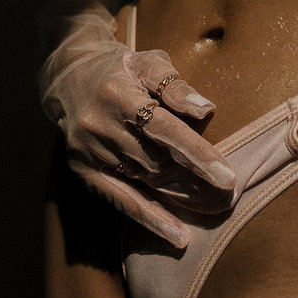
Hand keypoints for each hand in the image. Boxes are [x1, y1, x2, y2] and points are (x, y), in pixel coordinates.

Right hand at [40, 4, 236, 247]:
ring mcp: (87, 150)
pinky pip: (118, 199)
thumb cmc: (121, 69)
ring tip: (213, 210)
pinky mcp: (81, 168)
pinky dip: (148, 217)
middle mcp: (99, 124)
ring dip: (179, 197)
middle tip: (229, 199)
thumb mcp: (149, 62)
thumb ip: (176, 86)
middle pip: (156, 160)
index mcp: (118, 94)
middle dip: (195, 181)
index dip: (197, 154)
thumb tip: (206, 110)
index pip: (164, 129)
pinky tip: (175, 234)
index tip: (227, 178)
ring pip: (143, 180)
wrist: (68, 77)